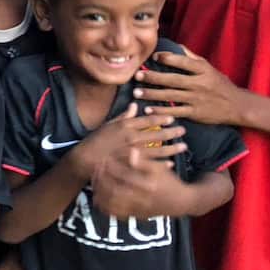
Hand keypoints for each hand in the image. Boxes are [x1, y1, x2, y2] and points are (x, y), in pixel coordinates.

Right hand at [70, 103, 187, 175]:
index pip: (148, 120)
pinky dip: (162, 164)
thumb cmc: (95, 141)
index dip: (161, 119)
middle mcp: (131, 137)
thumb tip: (134, 104)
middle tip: (182, 131)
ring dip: (172, 148)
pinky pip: (151, 164)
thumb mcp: (108, 124)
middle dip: (172, 132)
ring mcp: (133, 151)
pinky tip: (171, 164)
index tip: (171, 118)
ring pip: (157, 149)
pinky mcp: (132, 165)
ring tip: (183, 147)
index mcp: (126, 125)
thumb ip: (123, 115)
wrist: (85, 159)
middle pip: (156, 133)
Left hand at [90, 146, 189, 219]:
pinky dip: (105, 206)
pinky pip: (116, 214)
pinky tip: (99, 197)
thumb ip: (144, 161)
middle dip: (102, 181)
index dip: (110, 168)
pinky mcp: (135, 216)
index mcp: (147, 185)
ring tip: (94, 184)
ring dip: (100, 194)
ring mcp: (137, 209)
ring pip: (113, 204)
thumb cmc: (170, 181)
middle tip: (94, 172)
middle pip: (114, 191)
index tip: (101, 160)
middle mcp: (141, 199)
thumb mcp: (160, 168)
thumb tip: (131, 150)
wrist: (181, 202)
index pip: (122, 176)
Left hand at [134, 49, 246, 125]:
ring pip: (171, 95)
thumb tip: (174, 46)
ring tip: (137, 92)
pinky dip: (161, 111)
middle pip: (173, 79)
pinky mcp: (195, 113)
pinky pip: (175, 111)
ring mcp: (197, 99)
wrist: (237, 105)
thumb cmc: (219, 84)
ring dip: (152, 94)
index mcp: (203, 70)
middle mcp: (199, 83)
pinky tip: (148, 109)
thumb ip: (191, 58)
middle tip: (137, 75)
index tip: (153, 56)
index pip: (183, 62)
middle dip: (153, 77)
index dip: (167, 58)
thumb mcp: (209, 68)